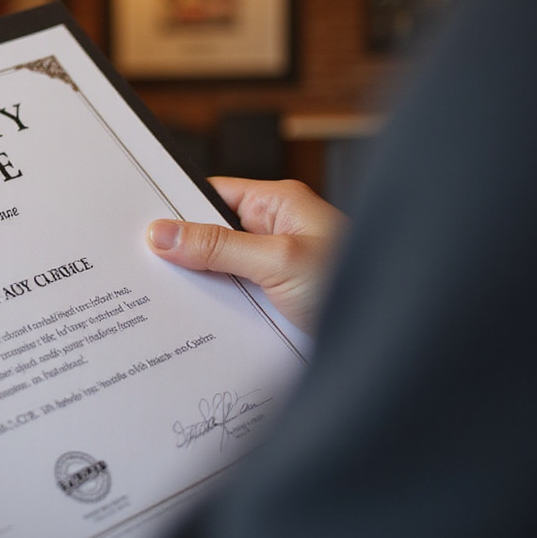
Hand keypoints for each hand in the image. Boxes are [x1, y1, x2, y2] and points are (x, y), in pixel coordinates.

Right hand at [147, 178, 345, 332]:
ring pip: (220, 272)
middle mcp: (277, 233)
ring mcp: (276, 270)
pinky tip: (194, 326)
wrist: (398, 342)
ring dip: (198, 288)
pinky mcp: (277, 303)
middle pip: (210, 237)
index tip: (138, 225)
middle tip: (140, 269)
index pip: (210, 195)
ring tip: (161, 301)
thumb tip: (163, 232)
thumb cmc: (359, 286)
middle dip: (181, 254)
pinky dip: (215, 312)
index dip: (174, 209)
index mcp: (279, 205)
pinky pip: (234, 301)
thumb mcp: (279, 262)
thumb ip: (218, 247)